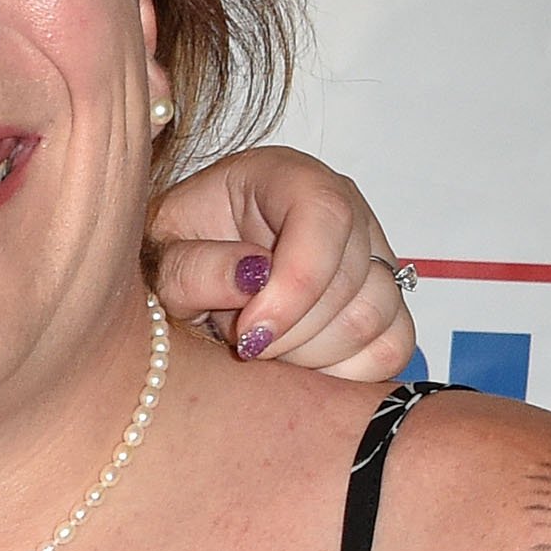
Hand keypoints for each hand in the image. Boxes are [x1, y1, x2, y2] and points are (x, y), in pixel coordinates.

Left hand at [149, 145, 415, 381]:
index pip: (325, 214)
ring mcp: (373, 256)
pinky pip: (389, 350)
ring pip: (370, 321)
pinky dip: (341, 373)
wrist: (188, 274)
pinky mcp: (387, 305)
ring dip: (307, 355)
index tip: (249, 334)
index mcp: (285, 177)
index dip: (295, 283)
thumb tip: (251, 277)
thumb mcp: (160, 256)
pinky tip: (295, 361)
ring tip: (261, 343)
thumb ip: (193, 267)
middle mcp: (343, 209)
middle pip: (348, 281)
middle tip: (238, 339)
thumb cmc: (177, 255)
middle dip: (287, 332)